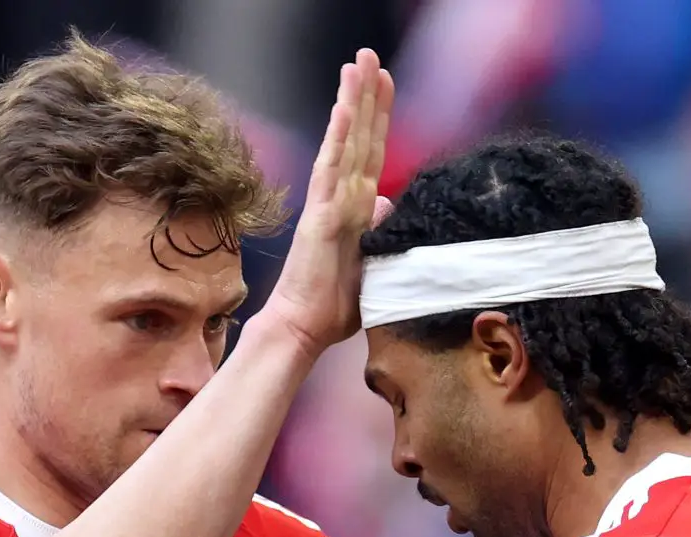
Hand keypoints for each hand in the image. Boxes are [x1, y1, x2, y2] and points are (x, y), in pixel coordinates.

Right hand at [262, 49, 394, 355]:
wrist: (304, 329)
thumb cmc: (333, 307)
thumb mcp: (369, 262)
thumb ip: (377, 230)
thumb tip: (386, 202)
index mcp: (355, 210)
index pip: (370, 153)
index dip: (378, 117)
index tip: (385, 82)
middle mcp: (341, 199)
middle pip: (358, 137)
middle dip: (366, 95)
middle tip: (370, 54)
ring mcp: (329, 204)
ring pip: (344, 143)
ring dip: (352, 102)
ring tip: (358, 63)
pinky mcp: (321, 217)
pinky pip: (330, 169)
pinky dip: (337, 137)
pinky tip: (343, 107)